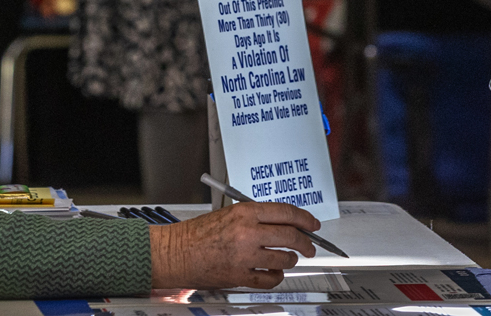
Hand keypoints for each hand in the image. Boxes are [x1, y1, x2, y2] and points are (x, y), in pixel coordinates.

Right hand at [148, 202, 318, 288]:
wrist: (176, 252)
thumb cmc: (198, 233)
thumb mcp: (229, 214)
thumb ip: (256, 217)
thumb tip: (284, 223)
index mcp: (245, 212)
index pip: (286, 213)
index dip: (305, 219)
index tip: (313, 225)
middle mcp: (247, 232)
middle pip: (291, 236)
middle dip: (306, 244)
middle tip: (309, 247)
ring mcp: (244, 255)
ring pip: (284, 259)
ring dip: (290, 260)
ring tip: (286, 259)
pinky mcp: (240, 276)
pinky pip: (270, 279)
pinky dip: (276, 277)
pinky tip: (273, 273)